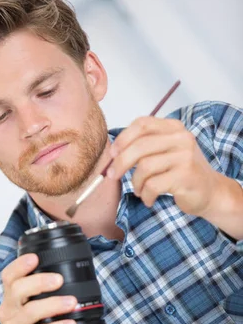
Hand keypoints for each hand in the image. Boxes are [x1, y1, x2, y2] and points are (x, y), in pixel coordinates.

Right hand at [0, 253, 76, 323]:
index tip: (35, 257)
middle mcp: (8, 311)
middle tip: (59, 279)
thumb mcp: (38, 308)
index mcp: (11, 298)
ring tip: (72, 302)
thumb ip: (48, 292)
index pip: (9, 276)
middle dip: (38, 282)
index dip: (19, 265)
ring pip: (29, 312)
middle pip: (16, 290)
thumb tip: (78, 271)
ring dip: (53, 305)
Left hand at [108, 116, 222, 217]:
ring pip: (145, 167)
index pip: (142, 124)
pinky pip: (153, 185)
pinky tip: (149, 199)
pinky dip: (146, 195)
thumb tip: (112, 152)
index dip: (123, 138)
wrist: (211, 192)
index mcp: (174, 128)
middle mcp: (181, 138)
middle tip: (112, 175)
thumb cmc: (182, 172)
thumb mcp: (166, 152)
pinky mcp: (185, 176)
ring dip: (136, 183)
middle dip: (120, 163)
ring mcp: (185, 156)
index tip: (112, 153)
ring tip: (139, 190)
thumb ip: (144, 146)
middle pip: (140, 146)